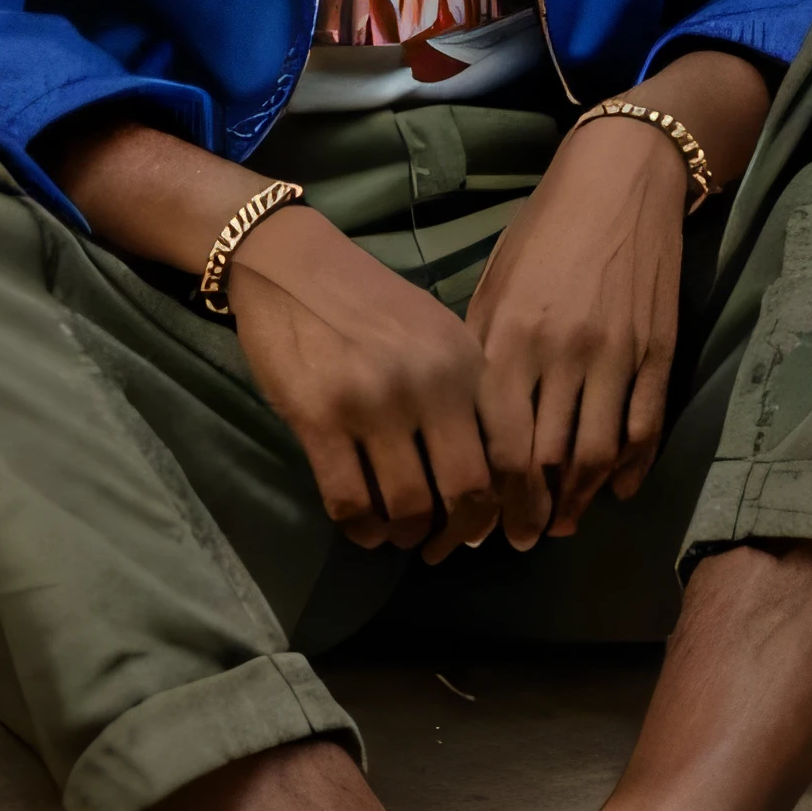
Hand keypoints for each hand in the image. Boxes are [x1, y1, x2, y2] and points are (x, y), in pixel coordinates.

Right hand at [228, 205, 496, 560]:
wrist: (291, 264)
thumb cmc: (371, 304)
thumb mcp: (439, 333)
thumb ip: (469, 394)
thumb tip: (492, 481)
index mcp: (467, 361)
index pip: (512, 451)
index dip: (520, 506)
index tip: (515, 535)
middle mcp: (430, 383)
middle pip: (467, 489)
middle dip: (462, 532)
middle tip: (446, 546)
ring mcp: (374, 402)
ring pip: (409, 506)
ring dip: (408, 533)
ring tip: (401, 532)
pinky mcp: (319, 418)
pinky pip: (351, 502)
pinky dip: (362, 529)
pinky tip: (364, 528)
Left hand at [466, 115, 688, 546]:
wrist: (622, 181)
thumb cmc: (544, 231)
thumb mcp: (496, 284)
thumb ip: (483, 354)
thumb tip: (467, 428)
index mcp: (512, 336)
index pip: (499, 442)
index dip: (491, 496)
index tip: (479, 526)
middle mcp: (564, 353)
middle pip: (547, 460)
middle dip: (531, 511)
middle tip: (519, 540)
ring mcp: (618, 354)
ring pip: (598, 454)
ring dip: (578, 499)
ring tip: (561, 522)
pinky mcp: (659, 351)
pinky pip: (645, 427)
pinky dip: (629, 468)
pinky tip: (612, 490)